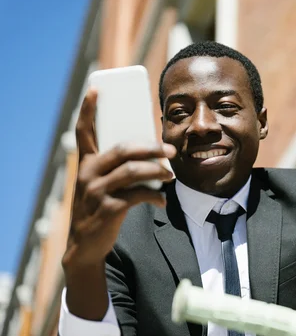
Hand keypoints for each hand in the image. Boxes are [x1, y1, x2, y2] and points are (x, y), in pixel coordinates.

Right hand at [62, 88, 175, 319]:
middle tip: (170, 148)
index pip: (83, 132)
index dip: (88, 109)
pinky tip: (162, 202)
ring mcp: (96, 192)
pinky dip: (154, 197)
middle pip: (122, 149)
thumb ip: (118, 169)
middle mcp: (88, 174)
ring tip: (171, 175)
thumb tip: (153, 154)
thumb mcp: (102, 186)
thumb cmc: (101, 209)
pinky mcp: (107, 209)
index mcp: (86, 164)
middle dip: (150, 147)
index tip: (96, 88)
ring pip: (132, 171)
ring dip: (157, 171)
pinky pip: (137, 196)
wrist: (85, 246)